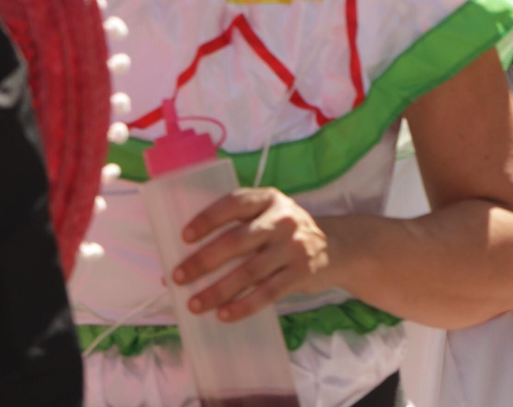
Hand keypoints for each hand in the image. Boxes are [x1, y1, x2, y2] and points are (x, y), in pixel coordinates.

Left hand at [172, 186, 334, 322]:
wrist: (334, 246)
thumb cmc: (284, 234)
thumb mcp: (267, 218)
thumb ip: (236, 231)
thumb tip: (183, 262)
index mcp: (268, 199)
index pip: (235, 203)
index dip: (209, 218)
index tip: (185, 236)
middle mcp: (283, 218)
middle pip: (238, 240)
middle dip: (204, 260)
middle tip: (178, 278)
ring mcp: (294, 245)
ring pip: (250, 270)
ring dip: (218, 290)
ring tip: (194, 304)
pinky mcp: (302, 272)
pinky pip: (268, 292)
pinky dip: (244, 305)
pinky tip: (224, 314)